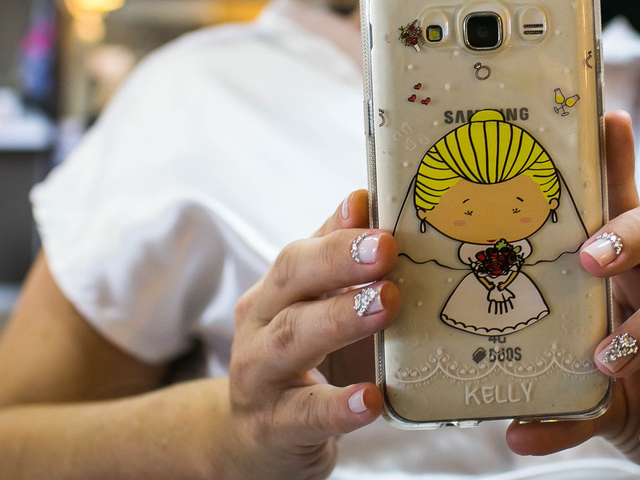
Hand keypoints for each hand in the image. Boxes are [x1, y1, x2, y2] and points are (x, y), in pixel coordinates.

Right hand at [224, 190, 399, 479]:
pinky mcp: (273, 428)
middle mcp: (258, 329)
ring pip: (292, 341)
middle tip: (387, 251)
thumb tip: (363, 197)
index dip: (339, 237)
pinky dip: (338, 406)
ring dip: (340, 318)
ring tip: (387, 304)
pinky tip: (370, 400)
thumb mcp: (311, 308)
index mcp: (273, 294)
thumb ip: (334, 258)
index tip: (378, 220)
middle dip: (339, 263)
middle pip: (290, 284)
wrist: (252, 441)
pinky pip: (305, 415)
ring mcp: (260, 379)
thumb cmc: (297, 361)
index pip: (299, 255)